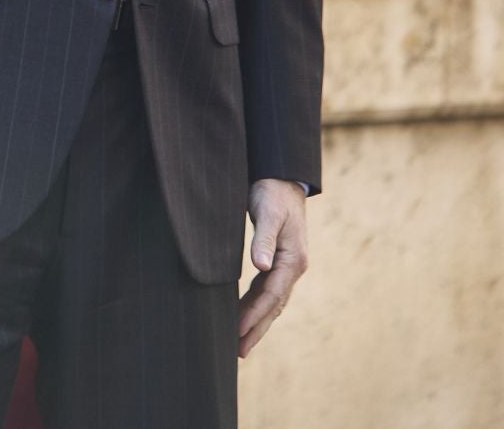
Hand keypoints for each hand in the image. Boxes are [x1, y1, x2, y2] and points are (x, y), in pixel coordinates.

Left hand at [238, 178, 309, 356]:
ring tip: (239, 342)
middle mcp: (294, 268)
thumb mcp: (268, 213)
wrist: (283, 180)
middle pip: (274, 306)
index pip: (272, 295)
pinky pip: (268, 291)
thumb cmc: (273, 194)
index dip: (254, 313)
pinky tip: (244, 314)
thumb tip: (262, 266)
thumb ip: (265, 239)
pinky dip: (257, 306)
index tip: (236, 329)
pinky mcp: (279, 262)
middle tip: (238, 351)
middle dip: (256, 328)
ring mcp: (288, 267)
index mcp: (294, 261)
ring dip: (257, 322)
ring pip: (271, 302)